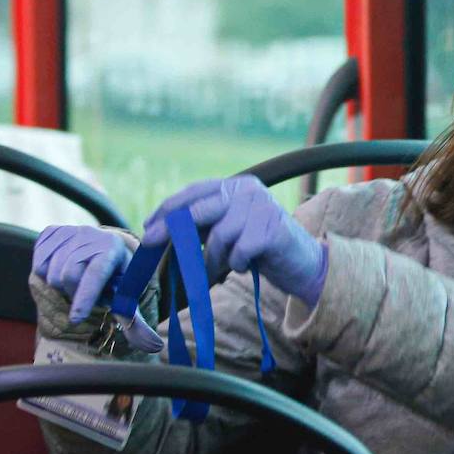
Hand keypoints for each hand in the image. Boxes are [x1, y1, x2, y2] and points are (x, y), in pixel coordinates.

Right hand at [31, 225, 133, 324]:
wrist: (102, 247)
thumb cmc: (114, 276)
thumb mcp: (126, 293)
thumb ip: (134, 319)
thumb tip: (152, 344)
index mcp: (112, 249)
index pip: (95, 275)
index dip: (84, 299)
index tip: (76, 318)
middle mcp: (91, 235)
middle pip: (67, 276)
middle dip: (72, 293)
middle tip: (82, 294)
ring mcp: (69, 231)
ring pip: (49, 272)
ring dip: (59, 286)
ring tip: (74, 281)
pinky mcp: (52, 231)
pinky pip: (38, 263)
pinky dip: (46, 274)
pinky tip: (60, 270)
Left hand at [142, 176, 327, 306]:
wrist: (303, 264)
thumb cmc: (261, 249)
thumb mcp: (230, 230)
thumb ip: (204, 225)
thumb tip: (163, 230)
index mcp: (236, 186)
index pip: (196, 192)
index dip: (170, 207)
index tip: (149, 224)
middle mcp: (248, 190)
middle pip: (201, 207)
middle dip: (172, 227)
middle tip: (151, 242)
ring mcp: (262, 207)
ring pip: (220, 234)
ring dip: (214, 258)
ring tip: (221, 267)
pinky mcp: (272, 228)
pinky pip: (239, 250)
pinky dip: (236, 263)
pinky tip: (244, 266)